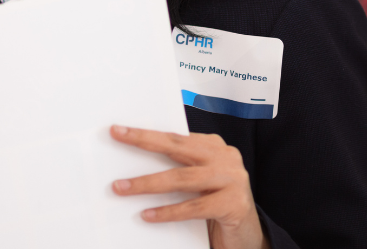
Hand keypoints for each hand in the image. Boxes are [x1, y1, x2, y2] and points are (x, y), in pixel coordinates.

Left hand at [110, 126, 267, 248]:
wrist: (247, 236)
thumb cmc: (217, 205)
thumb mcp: (198, 182)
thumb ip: (180, 168)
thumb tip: (136, 164)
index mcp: (214, 147)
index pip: (176, 136)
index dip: (147, 133)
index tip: (120, 130)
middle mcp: (225, 158)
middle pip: (178, 146)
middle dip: (144, 141)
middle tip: (119, 137)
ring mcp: (233, 179)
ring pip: (182, 178)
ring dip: (148, 183)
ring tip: (122, 187)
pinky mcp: (234, 204)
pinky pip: (194, 207)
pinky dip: (168, 212)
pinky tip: (148, 215)